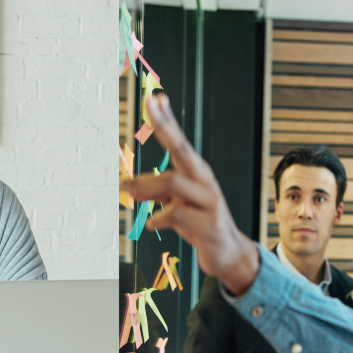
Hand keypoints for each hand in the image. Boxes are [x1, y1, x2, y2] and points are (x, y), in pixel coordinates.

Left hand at [119, 93, 260, 295]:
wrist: (228, 253)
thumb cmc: (199, 224)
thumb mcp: (174, 205)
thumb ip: (154, 194)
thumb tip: (128, 186)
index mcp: (196, 173)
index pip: (179, 142)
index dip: (167, 121)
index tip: (155, 98)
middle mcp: (204, 182)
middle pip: (182, 150)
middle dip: (166, 127)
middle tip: (149, 107)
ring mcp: (209, 201)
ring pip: (172, 183)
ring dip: (144, 185)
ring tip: (124, 191)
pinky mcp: (208, 224)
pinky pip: (177, 215)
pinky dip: (159, 218)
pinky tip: (151, 224)